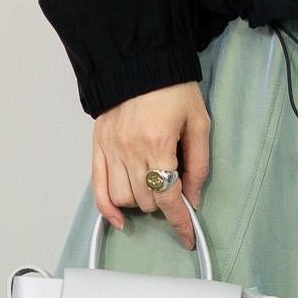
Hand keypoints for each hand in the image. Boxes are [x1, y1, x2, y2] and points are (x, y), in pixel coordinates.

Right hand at [91, 80, 209, 249]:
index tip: (188, 236)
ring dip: (141, 203)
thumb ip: (199, 164)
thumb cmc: (172, 88)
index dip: (181, 222)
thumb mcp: (199, 122)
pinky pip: (98, 188)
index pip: (169, 197)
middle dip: (164, 204)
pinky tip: (118, 220)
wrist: (139, 61)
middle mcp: (130, 150)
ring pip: (123, 198)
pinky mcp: (98, 147)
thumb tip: (194, 197)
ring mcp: (111, 149)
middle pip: (147, 201)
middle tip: (175, 191)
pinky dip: (107, 209)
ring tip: (152, 188)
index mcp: (158, 143)